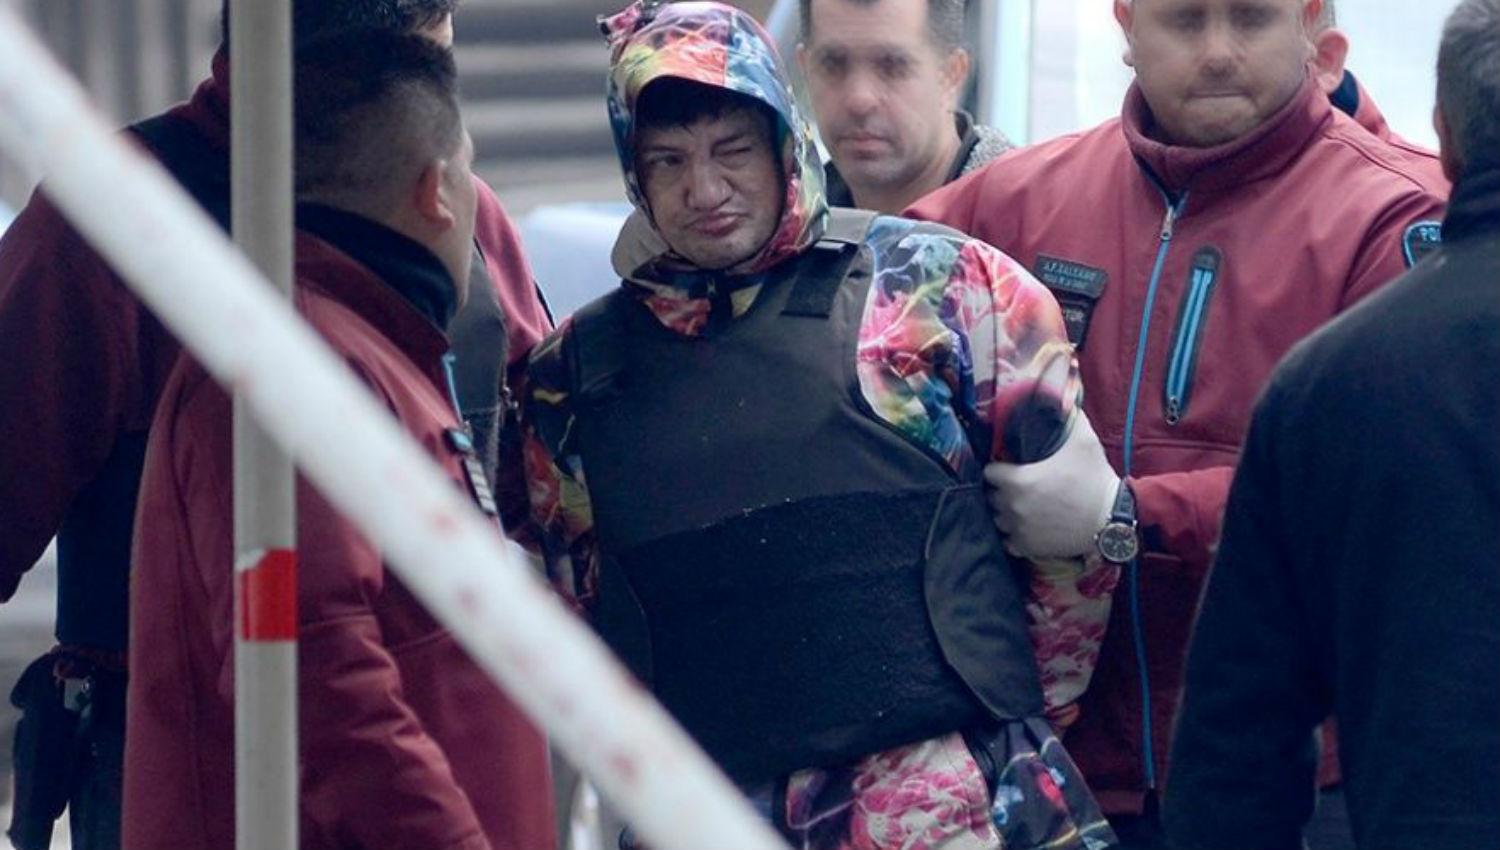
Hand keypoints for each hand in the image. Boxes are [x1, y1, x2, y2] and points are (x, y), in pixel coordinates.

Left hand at [984, 411, 1119, 557]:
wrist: (1111, 519)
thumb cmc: (1094, 478)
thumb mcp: (1083, 440)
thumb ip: (1067, 415)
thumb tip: (1062, 394)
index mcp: (1017, 481)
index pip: (989, 472)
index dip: (998, 467)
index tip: (1008, 466)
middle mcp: (1011, 507)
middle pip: (991, 496)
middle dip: (1001, 490)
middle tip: (1019, 485)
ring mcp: (1018, 530)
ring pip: (998, 519)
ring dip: (1006, 512)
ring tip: (1023, 505)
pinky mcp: (1027, 547)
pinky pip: (1008, 540)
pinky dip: (1014, 534)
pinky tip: (1026, 525)